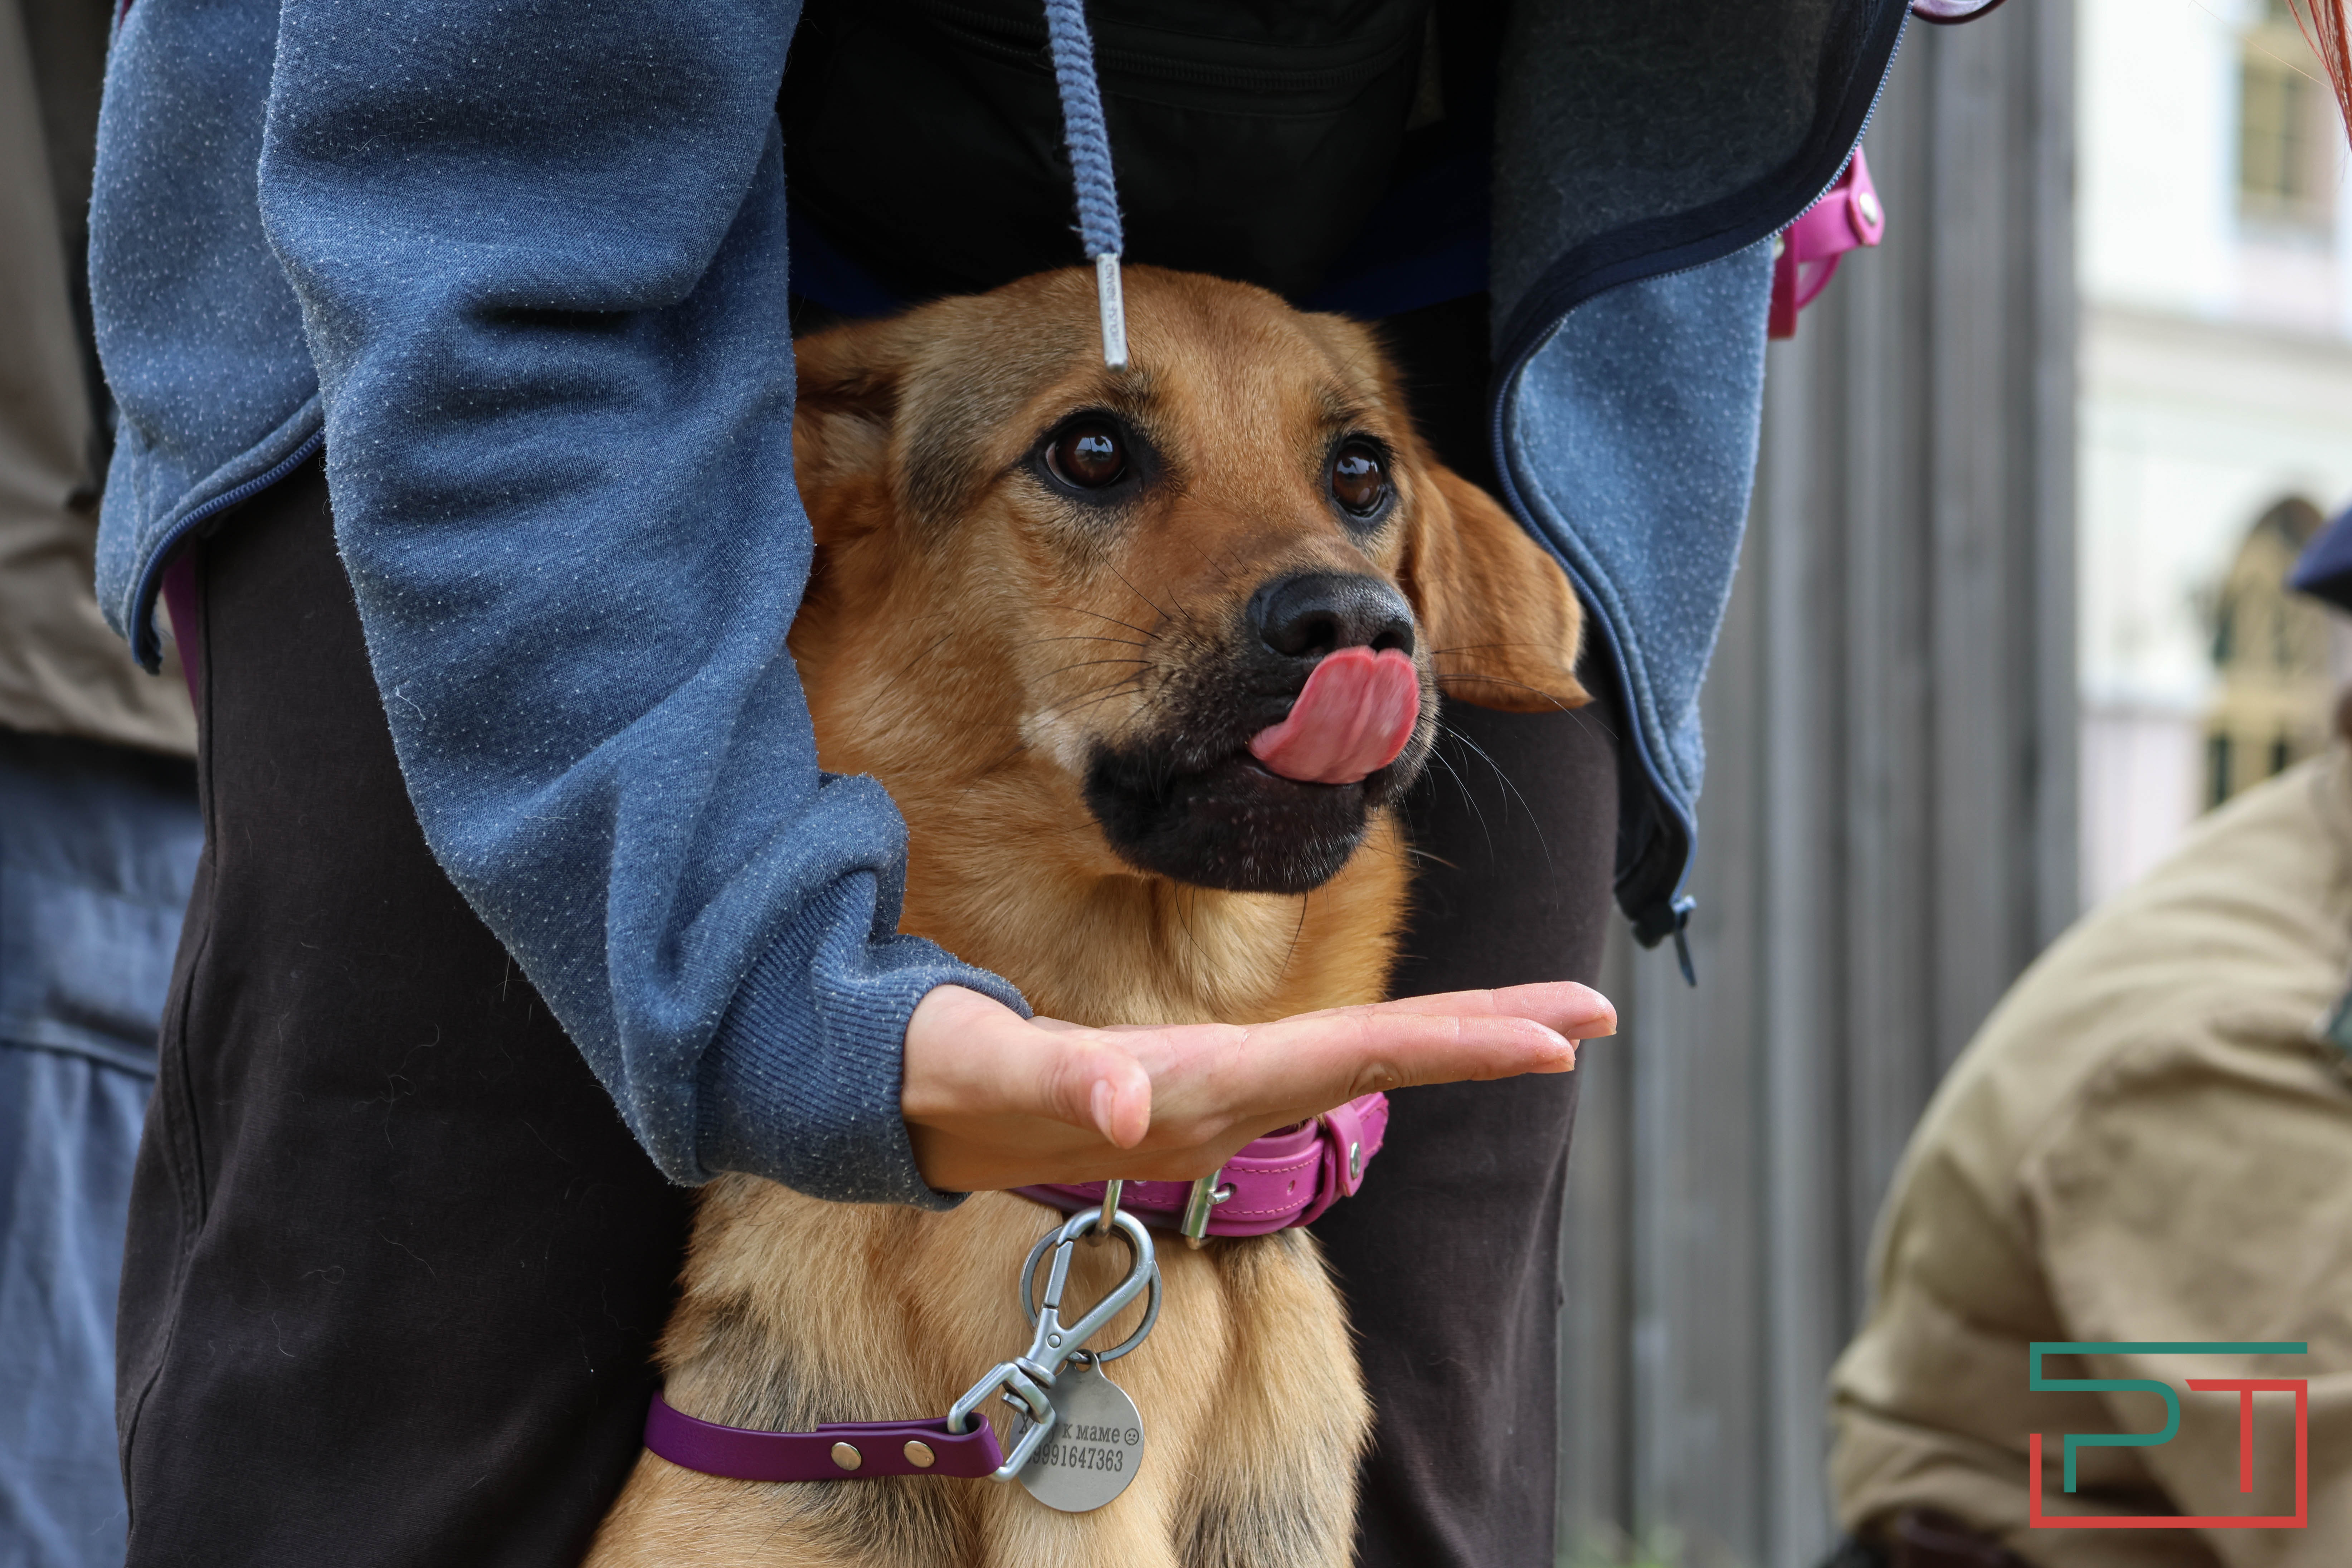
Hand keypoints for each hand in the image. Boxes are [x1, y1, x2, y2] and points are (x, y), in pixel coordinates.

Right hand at [899, 981, 1614, 1192]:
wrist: (916, 1109)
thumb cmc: (946, 1080)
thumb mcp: (982, 1069)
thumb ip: (1054, 1087)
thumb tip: (1127, 1107)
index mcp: (1192, 1094)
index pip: (1345, 1062)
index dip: (1451, 1045)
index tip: (1555, 1040)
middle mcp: (1223, 1106)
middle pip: (1379, 1066)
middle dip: (1489, 1039)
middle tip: (1599, 1016)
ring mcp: (1219, 1101)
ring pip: (1360, 1066)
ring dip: (1455, 1043)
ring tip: (1550, 1020)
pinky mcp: (1205, 1084)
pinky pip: (1323, 1061)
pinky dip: (1393, 1045)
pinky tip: (1435, 1041)